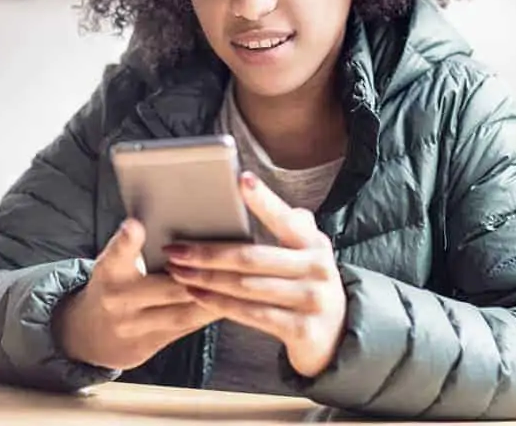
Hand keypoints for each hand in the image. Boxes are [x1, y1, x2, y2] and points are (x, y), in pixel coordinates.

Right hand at [56, 219, 218, 370]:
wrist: (89, 334)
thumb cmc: (115, 284)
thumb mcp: (116, 262)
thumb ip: (136, 246)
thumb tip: (173, 218)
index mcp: (109, 270)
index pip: (117, 252)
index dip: (127, 240)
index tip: (135, 225)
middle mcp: (118, 299)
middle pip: (166, 287)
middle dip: (198, 276)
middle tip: (228, 260)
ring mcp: (133, 327)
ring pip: (182, 312)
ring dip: (214, 298)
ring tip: (240, 282)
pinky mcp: (148, 345)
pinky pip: (187, 329)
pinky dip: (210, 313)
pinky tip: (232, 302)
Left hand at [164, 172, 346, 377]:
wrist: (338, 334)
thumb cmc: (308, 283)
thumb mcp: (307, 251)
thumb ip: (287, 223)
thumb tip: (253, 187)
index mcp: (315, 243)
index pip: (285, 218)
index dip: (264, 200)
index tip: (242, 180)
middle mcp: (317, 268)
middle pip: (252, 257)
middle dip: (209, 253)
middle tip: (177, 249)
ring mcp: (310, 300)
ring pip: (246, 287)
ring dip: (206, 279)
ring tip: (178, 271)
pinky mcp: (301, 329)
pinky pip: (251, 314)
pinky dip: (219, 304)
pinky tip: (196, 295)